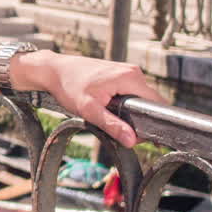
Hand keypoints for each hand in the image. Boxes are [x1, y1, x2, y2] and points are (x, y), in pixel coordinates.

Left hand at [22, 51, 164, 146]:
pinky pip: (132, 92)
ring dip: (132, 112)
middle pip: (150, 102)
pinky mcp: (121, 73)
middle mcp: (133, 71)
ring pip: (140, 98)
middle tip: (122, 133)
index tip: (142, 137)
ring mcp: (127, 70)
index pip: (156, 104)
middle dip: (140, 120)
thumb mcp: (89, 110)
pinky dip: (126, 104)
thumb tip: (132, 141)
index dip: (152, 123)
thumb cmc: (69, 86)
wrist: (54, 70)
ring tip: (112, 119)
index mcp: (130, 77)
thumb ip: (112, 125)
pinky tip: (111, 110)